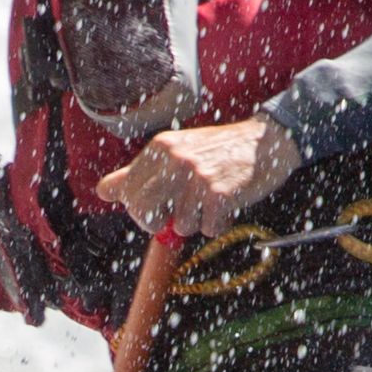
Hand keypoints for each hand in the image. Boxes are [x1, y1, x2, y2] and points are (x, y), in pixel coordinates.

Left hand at [91, 113, 295, 237]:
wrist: (267, 142)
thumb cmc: (219, 152)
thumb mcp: (176, 151)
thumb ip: (141, 172)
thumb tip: (104, 191)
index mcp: (160, 148)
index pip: (123, 192)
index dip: (137, 208)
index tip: (156, 206)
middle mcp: (174, 159)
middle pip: (143, 213)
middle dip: (158, 223)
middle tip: (179, 212)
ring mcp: (196, 176)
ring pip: (180, 225)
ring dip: (197, 221)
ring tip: (211, 199)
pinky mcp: (219, 193)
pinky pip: (208, 229)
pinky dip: (219, 224)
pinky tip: (227, 204)